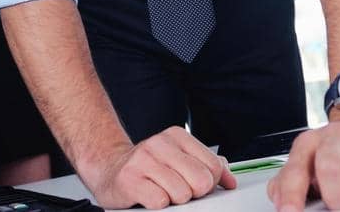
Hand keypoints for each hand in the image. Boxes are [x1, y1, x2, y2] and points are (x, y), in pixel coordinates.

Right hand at [81, 127, 234, 209]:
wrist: (110, 169)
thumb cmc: (149, 167)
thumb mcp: (179, 159)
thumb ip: (208, 166)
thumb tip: (230, 180)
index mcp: (177, 136)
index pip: (213, 166)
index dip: (209, 183)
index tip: (195, 184)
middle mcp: (159, 143)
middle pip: (201, 181)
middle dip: (193, 192)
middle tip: (178, 190)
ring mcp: (143, 160)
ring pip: (182, 194)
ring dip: (174, 200)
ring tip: (161, 191)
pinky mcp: (130, 180)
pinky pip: (160, 201)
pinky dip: (158, 204)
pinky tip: (150, 195)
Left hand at [267, 117, 339, 210]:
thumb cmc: (335, 152)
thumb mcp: (308, 163)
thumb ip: (289, 182)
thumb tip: (279, 200)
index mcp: (309, 144)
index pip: (296, 170)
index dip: (292, 195)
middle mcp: (334, 137)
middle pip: (329, 165)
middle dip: (334, 195)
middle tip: (338, 205)